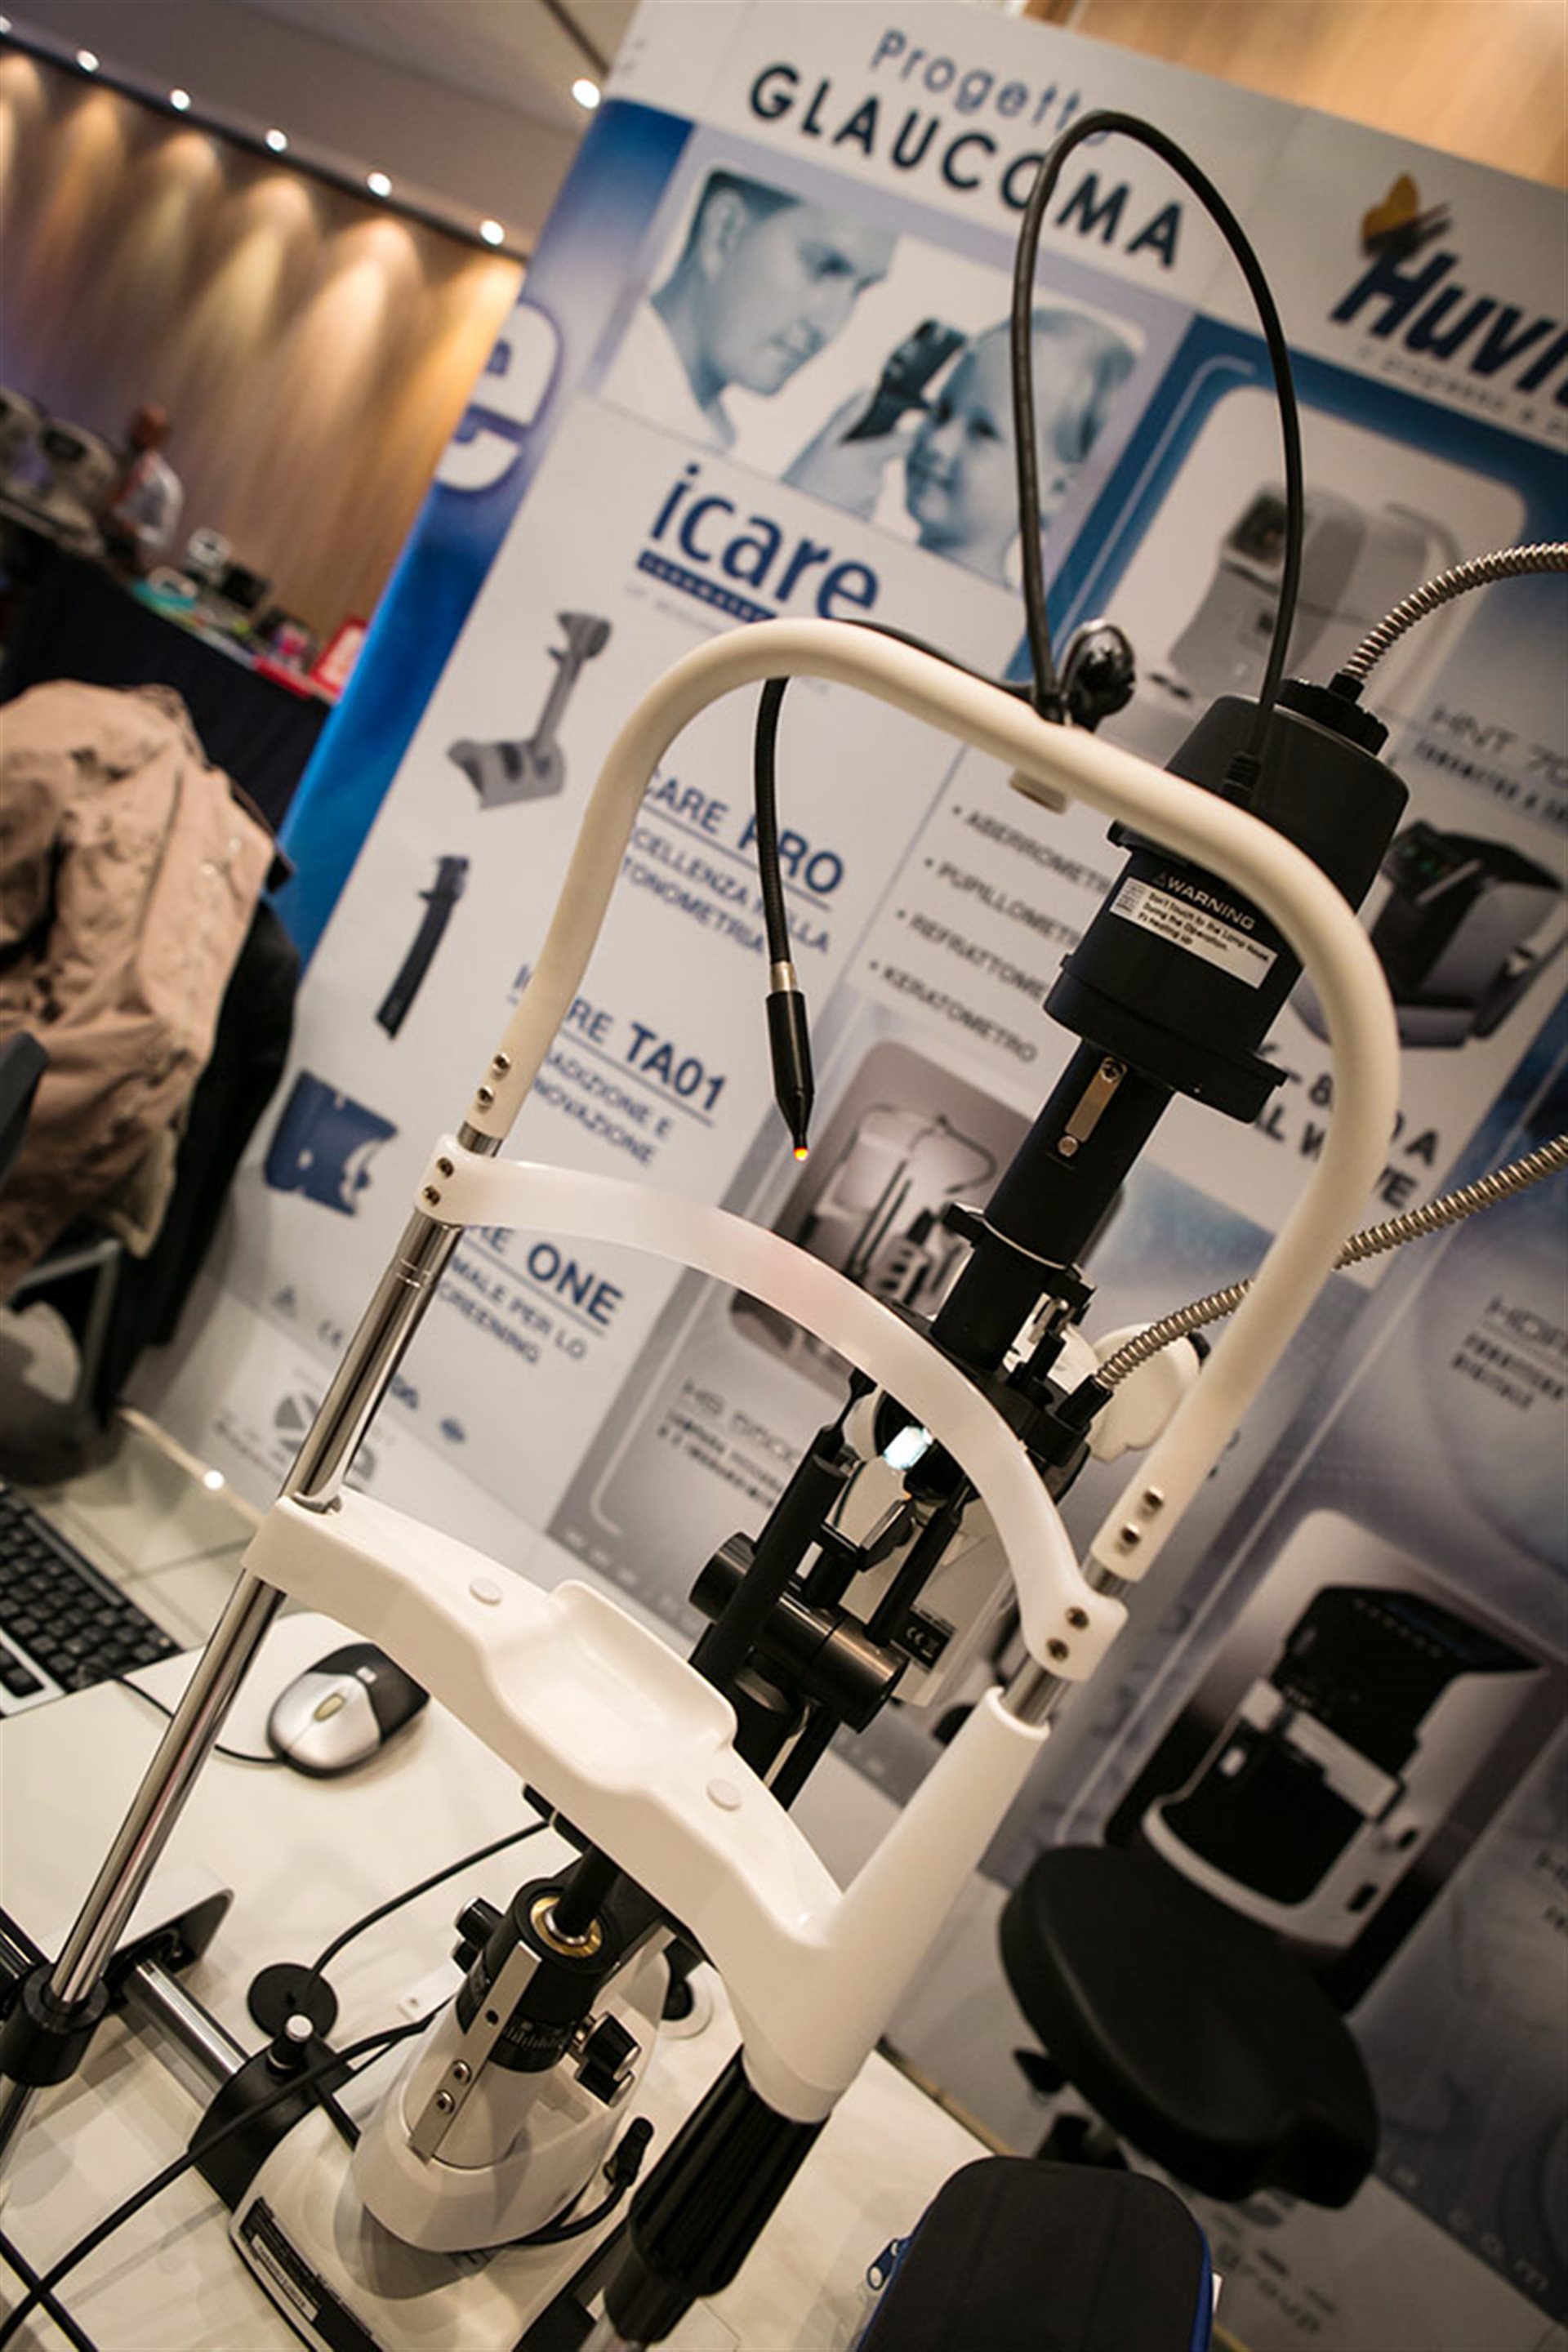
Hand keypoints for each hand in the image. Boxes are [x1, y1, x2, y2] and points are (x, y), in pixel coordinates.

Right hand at [784, 392, 916, 520]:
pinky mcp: (867, 519)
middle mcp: (874, 482)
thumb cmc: (803, 477)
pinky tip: (837, 497)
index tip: (891, 436)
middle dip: (866, 461)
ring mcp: (871, 503)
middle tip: (839, 465)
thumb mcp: (822, 440)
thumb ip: (848, 415)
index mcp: (867, 458)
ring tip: (833, 483)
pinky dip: (855, 499)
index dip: (899, 437)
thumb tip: (868, 391)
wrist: (795, 515)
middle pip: (883, 464)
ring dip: (858, 482)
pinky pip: (867, 503)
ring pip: (874, 485)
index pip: (905, 443)